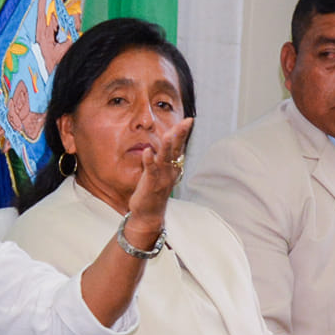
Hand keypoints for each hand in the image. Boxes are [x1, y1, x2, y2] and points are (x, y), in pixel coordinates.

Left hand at [124, 117, 193, 243]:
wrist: (148, 213)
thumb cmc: (153, 191)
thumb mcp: (160, 171)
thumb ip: (162, 157)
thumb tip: (165, 142)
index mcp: (173, 167)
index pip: (179, 147)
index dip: (182, 134)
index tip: (188, 120)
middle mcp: (170, 171)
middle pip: (176, 150)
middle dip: (180, 135)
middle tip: (186, 122)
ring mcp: (161, 178)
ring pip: (165, 159)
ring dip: (166, 146)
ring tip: (167, 134)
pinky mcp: (151, 185)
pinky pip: (151, 171)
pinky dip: (149, 161)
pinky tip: (146, 151)